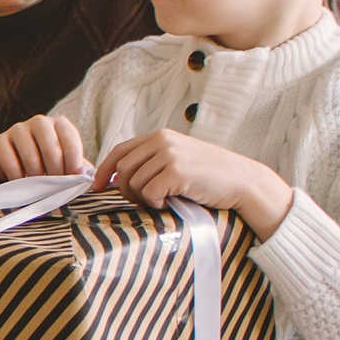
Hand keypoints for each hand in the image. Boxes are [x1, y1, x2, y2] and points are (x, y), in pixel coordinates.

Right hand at [0, 114, 89, 185]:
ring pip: (31, 158)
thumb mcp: (63, 161)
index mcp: (59, 124)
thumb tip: (93, 181)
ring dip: (37, 177)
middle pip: (51, 149)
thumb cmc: (43, 162)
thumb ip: (78, 168)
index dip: (73, 164)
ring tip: (39, 186)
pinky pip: (11, 163)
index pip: (70, 142)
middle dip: (56, 173)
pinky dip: (18, 178)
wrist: (10, 160)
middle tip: (56, 187)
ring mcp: (17, 130)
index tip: (73, 180)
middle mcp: (39, 122)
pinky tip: (22, 183)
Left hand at [93, 131, 293, 236]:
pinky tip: (170, 203)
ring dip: (142, 199)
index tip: (97, 187)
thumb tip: (116, 177)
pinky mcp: (176, 172)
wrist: (242, 182)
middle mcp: (162, 141)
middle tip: (141, 202)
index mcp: (159, 136)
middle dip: (124, 190)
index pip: (119, 151)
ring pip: (132, 182)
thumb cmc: (209, 176)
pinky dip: (154, 203)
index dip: (103, 170)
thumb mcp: (178, 159)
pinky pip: (148, 193)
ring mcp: (169, 155)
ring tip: (161, 201)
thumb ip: (152, 161)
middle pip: (122, 169)